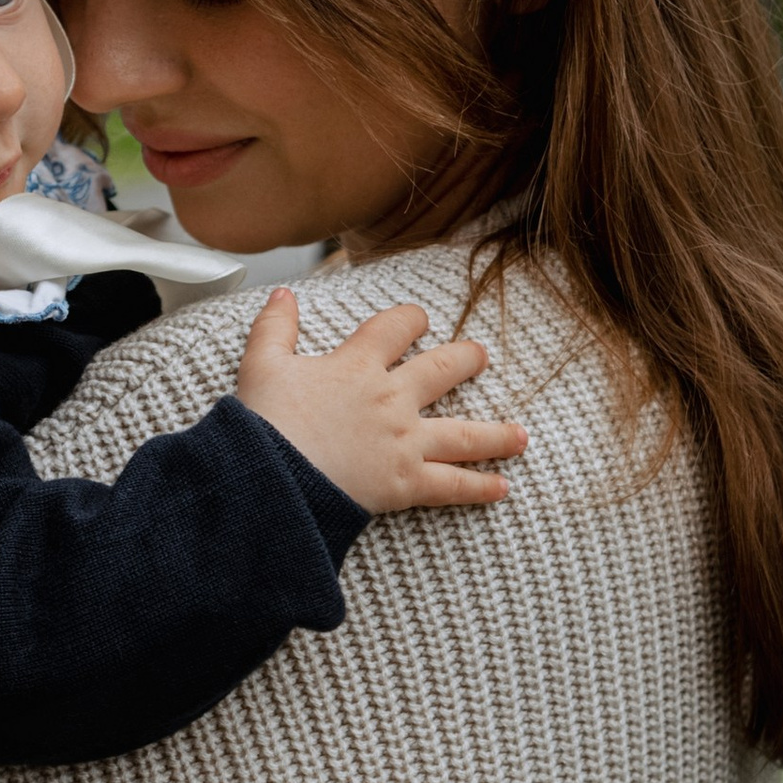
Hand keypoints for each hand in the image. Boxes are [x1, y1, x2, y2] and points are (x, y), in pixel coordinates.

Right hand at [235, 292, 526, 514]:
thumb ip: (274, 327)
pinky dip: (479, 488)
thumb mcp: (261, 365)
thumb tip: (283, 294)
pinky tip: (501, 488)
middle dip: (467, 361)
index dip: (411, 319)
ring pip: (465, 434)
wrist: (270, 479)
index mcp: (358, 366)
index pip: (396, 327)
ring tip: (521, 435)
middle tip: (482, 357)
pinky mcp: (406, 483)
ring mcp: (405, 441)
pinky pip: (451, 485)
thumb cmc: (264, 425)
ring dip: (497, 434)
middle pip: (444, 370)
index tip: (420, 319)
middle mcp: (392, 398)